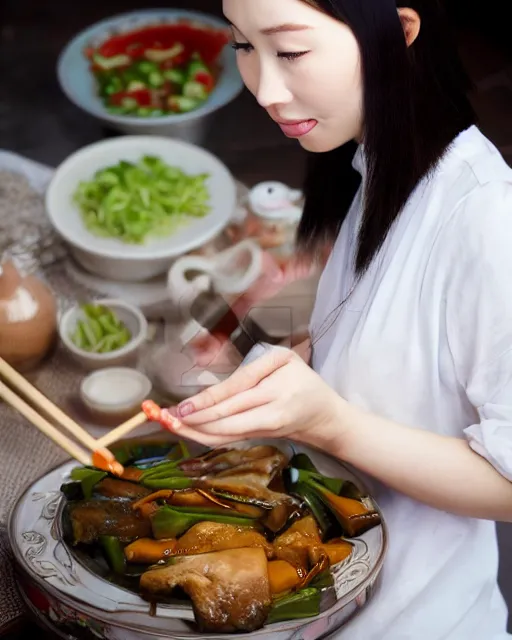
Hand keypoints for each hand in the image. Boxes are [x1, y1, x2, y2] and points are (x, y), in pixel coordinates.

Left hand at [159, 347, 343, 448]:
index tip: (182, 407)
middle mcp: (269, 414)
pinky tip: (184, 430)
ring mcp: (262, 430)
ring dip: (192, 430)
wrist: (324, 416)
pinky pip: (227, 439)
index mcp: (277, 389)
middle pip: (225, 419)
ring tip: (165, 421)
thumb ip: (253, 369)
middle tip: (161, 415)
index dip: (207, 402)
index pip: (235, 395)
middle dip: (191, 420)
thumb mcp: (285, 360)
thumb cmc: (303, 381)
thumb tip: (217, 389)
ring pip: (223, 434)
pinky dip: (203, 436)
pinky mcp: (256, 438)